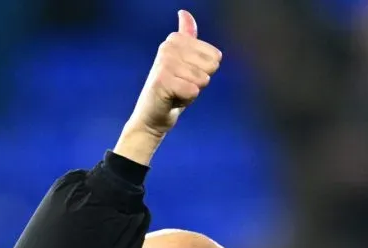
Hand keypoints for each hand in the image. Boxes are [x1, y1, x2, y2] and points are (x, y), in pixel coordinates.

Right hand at [127, 10, 221, 136]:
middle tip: (181, 85)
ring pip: (203, 79)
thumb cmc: (172, 88)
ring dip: (192, 92)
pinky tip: (172, 99)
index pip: (216, 56)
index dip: (205, 72)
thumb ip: (187, 37)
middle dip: (200, 82)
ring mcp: (164, 62)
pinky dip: (186, 100)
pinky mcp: (162, 80)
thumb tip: (185, 12)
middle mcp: (168, 46)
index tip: (186, 76)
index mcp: (176, 39)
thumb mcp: (184, 61)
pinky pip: (193, 91)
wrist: (152, 115)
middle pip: (211, 67)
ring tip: (176, 92)